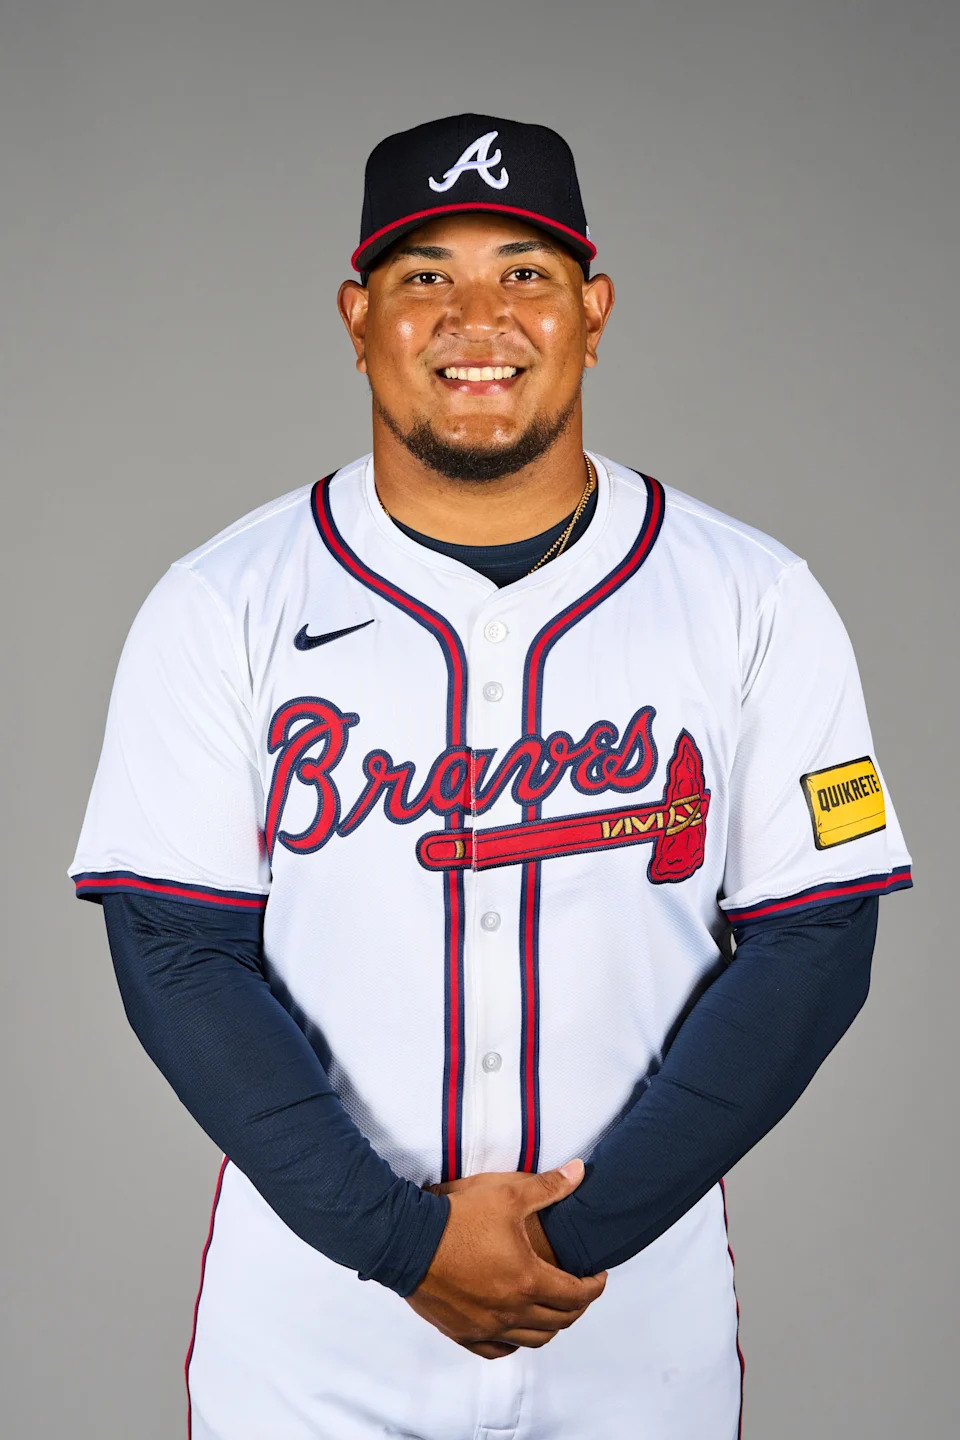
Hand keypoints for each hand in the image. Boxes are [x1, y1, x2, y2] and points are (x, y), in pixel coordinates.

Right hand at [406, 1159, 605, 1359]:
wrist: (408, 1241)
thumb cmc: (458, 1217)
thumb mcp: (508, 1194)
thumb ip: (548, 1186)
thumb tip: (580, 1171)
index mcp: (527, 1280)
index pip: (576, 1295)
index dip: (595, 1287)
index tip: (598, 1276)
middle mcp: (510, 1311)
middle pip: (559, 1322)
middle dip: (577, 1306)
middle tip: (580, 1289)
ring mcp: (486, 1327)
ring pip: (532, 1340)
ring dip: (550, 1326)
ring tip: (553, 1307)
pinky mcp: (462, 1332)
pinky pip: (498, 1350)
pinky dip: (514, 1341)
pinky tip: (515, 1328)